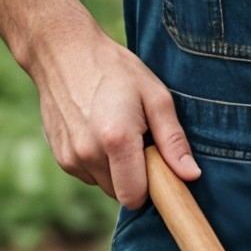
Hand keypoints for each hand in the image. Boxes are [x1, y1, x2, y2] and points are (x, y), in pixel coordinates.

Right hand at [30, 27, 199, 208]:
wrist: (62, 52)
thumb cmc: (115, 70)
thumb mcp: (155, 96)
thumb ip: (173, 140)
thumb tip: (190, 175)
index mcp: (116, 140)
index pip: (135, 197)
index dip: (151, 187)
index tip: (157, 167)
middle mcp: (88, 154)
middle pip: (120, 194)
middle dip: (134, 177)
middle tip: (138, 141)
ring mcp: (70, 157)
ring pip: (104, 184)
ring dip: (115, 169)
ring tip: (115, 131)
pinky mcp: (60, 156)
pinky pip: (88, 174)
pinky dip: (97, 161)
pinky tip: (96, 131)